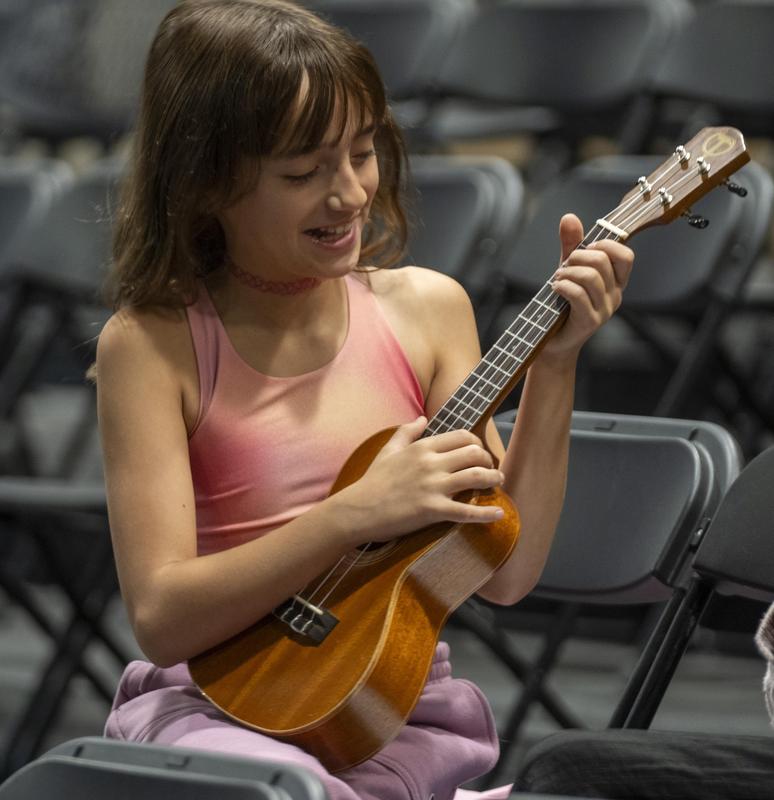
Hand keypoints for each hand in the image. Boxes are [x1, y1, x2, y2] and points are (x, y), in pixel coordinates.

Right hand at [334, 417, 505, 545]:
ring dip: (493, 480)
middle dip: (489, 461)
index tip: (479, 454)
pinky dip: (486, 513)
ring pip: (476, 477)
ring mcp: (433, 487)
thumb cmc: (373, 481)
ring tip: (498, 484)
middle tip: (492, 470)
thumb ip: (407, 432)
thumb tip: (423, 418)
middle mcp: (431, 463)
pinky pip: (466, 511)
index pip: (462, 436)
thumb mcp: (388, 450)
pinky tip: (499, 514)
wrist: (358, 510)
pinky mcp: (433, 510)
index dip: (477, 444)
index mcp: (422, 447)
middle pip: (474, 454)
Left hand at [540, 213, 633, 364]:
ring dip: (567, 272)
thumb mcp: (568, 270)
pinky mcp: (590, 321)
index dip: (606, 245)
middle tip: (564, 267)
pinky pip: (578, 295)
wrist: (552, 340)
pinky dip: (563, 286)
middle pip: (602, 261)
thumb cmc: (562, 304)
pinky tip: (554, 288)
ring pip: (590, 276)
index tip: (587, 248)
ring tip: (557, 279)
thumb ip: (571, 245)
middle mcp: (615, 295)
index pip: (626, 255)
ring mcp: (605, 310)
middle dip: (577, 257)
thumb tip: (570, 217)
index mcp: (616, 281)